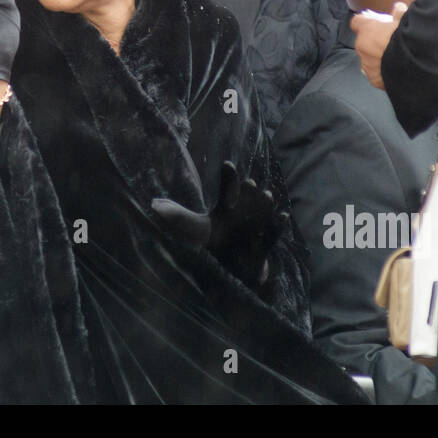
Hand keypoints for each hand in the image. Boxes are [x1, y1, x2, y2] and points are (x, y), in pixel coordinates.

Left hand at [150, 161, 287, 289]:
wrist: (229, 272)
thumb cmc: (212, 245)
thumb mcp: (194, 230)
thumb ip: (177, 217)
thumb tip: (154, 205)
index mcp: (228, 208)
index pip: (229, 188)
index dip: (229, 177)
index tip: (227, 165)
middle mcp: (244, 215)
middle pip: (250, 197)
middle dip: (250, 190)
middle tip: (250, 183)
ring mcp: (256, 230)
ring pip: (264, 212)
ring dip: (266, 204)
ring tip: (267, 196)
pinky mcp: (263, 248)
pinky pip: (273, 236)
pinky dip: (279, 227)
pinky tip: (283, 216)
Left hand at [350, 2, 407, 89]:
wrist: (418, 64)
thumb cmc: (411, 37)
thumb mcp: (406, 19)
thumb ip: (399, 13)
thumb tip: (399, 8)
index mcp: (368, 28)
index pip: (357, 22)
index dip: (366, 22)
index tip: (375, 23)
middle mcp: (362, 46)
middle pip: (364, 41)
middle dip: (375, 41)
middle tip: (392, 41)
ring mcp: (367, 64)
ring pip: (369, 59)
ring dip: (378, 57)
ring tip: (396, 57)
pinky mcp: (374, 79)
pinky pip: (376, 74)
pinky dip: (383, 72)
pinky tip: (396, 70)